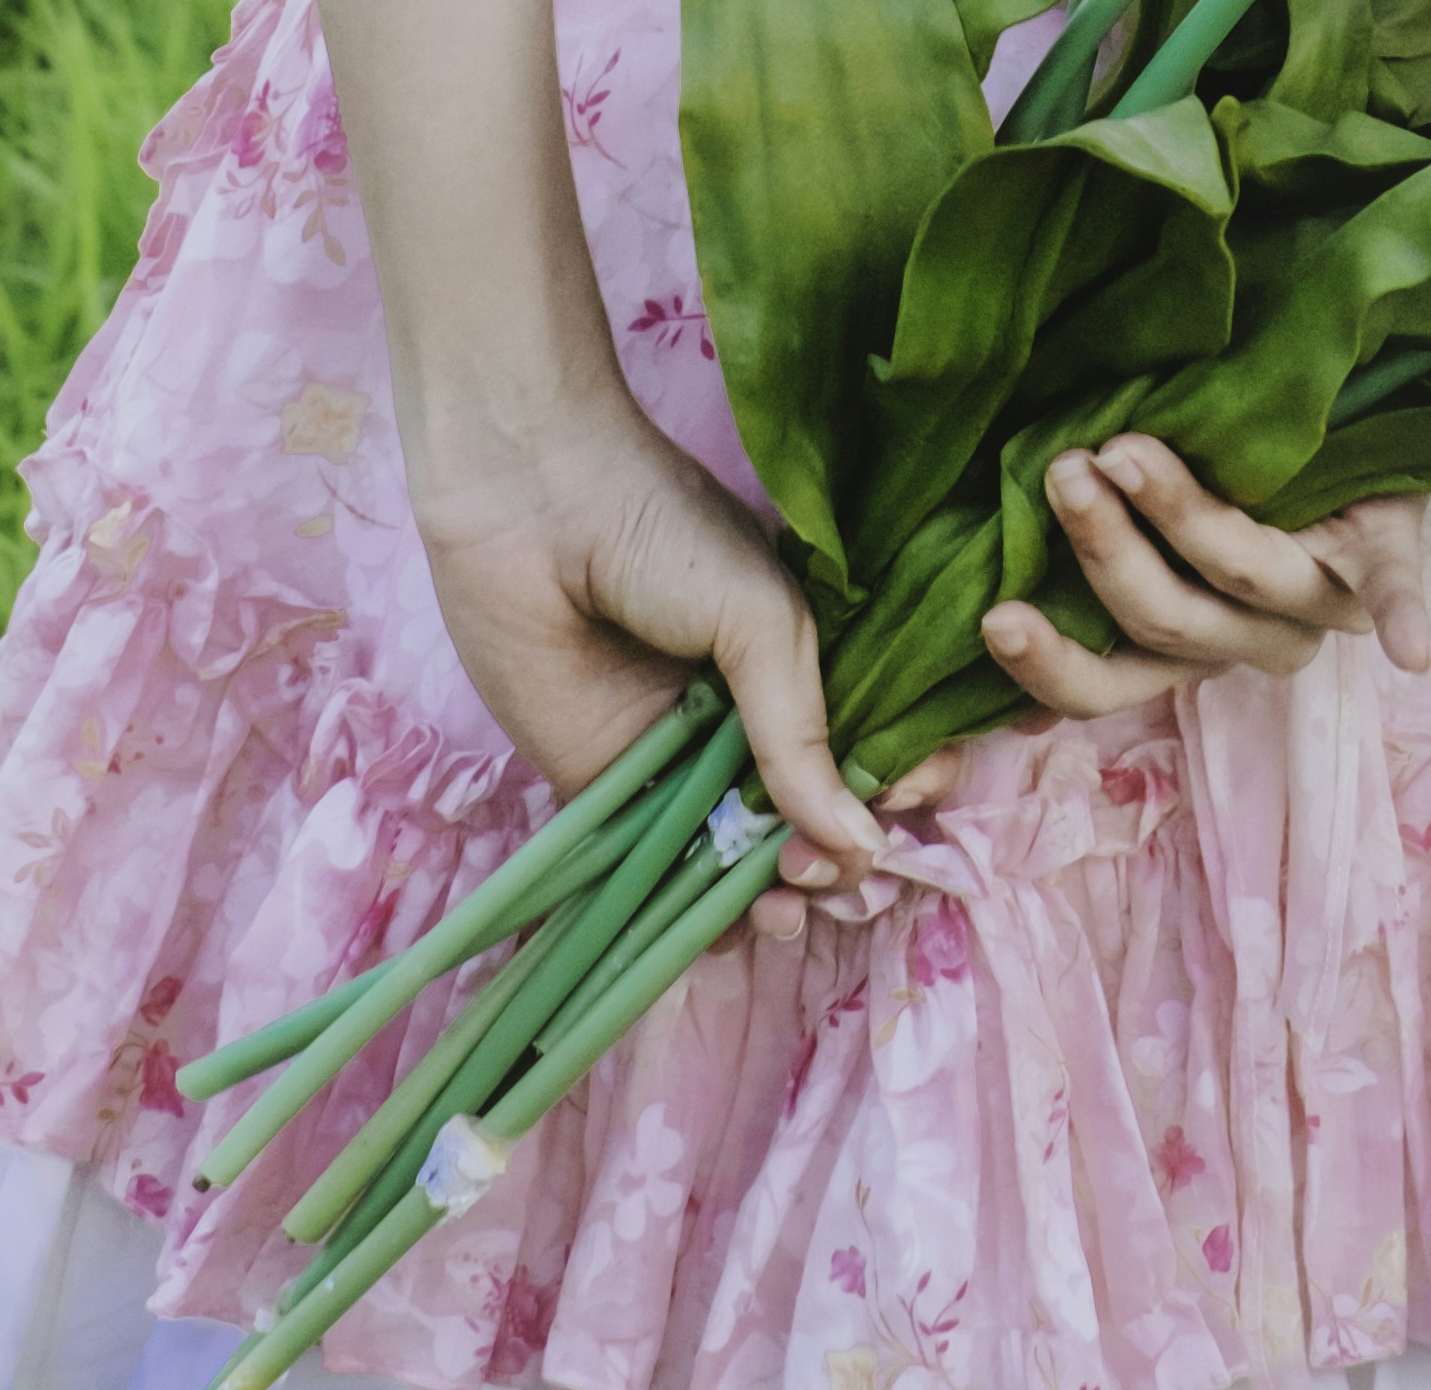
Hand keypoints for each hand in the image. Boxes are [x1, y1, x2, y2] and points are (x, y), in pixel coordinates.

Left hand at [410, 393, 881, 879]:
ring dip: (774, 902)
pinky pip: (657, 875)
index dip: (898, 792)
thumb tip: (866, 847)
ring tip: (783, 907)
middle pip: (813, 821)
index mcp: (800, 665)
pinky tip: (722, 929)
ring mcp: (679, 763)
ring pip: (742, 861)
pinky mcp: (607, 794)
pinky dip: (692, 920)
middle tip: (822, 873)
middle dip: (838, 862)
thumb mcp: (762, 613)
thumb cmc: (660, 528)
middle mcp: (748, 721)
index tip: (904, 808)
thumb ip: (802, 733)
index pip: (871, 749)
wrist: (526, 501)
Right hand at [982, 437, 1429, 722]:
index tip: (994, 616)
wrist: (1342, 424)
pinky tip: (1409, 652)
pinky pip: (1390, 587)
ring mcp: (1317, 601)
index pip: (1105, 686)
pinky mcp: (1384, 549)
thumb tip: (966, 590)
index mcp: (1184, 649)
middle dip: (1105, 549)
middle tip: (1062, 473)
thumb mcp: (1133, 525)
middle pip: (1164, 621)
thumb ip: (1068, 554)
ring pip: (1237, 573)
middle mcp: (1249, 642)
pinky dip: (1398, 617)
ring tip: (1124, 447)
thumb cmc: (1215, 474)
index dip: (1051, 665)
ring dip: (1178, 514)